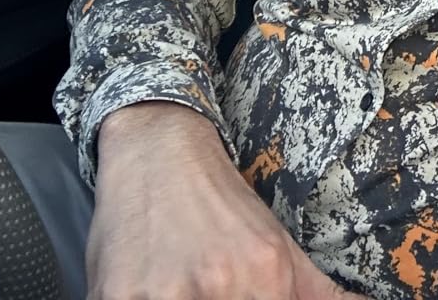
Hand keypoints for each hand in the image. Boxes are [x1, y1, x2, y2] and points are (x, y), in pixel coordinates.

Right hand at [86, 101, 366, 298]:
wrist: (159, 152)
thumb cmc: (220, 206)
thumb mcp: (279, 248)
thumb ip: (320, 293)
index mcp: (267, 279)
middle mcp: (221, 287)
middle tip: (209, 291)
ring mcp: (166, 295)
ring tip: (182, 289)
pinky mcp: (118, 297)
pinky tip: (150, 292)